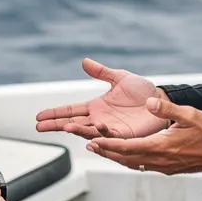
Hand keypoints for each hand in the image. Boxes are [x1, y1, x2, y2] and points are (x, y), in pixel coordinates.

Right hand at [35, 58, 169, 139]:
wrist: (162, 101)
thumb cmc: (143, 92)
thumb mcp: (120, 78)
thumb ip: (102, 72)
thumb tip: (84, 62)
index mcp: (96, 106)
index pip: (70, 110)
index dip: (55, 113)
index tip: (39, 116)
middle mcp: (99, 119)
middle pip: (73, 122)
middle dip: (56, 125)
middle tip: (39, 127)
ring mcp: (110, 129)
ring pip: (88, 131)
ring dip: (77, 129)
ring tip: (66, 127)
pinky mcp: (124, 136)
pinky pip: (109, 138)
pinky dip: (99, 137)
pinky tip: (91, 136)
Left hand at [86, 96, 201, 174]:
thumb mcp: (188, 114)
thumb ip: (167, 108)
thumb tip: (149, 102)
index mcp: (160, 147)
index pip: (127, 147)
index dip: (109, 144)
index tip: (94, 142)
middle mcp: (159, 160)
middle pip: (126, 158)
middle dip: (107, 152)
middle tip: (90, 146)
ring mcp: (164, 167)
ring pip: (134, 163)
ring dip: (117, 157)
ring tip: (103, 150)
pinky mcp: (169, 168)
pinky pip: (143, 165)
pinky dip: (130, 160)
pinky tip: (126, 155)